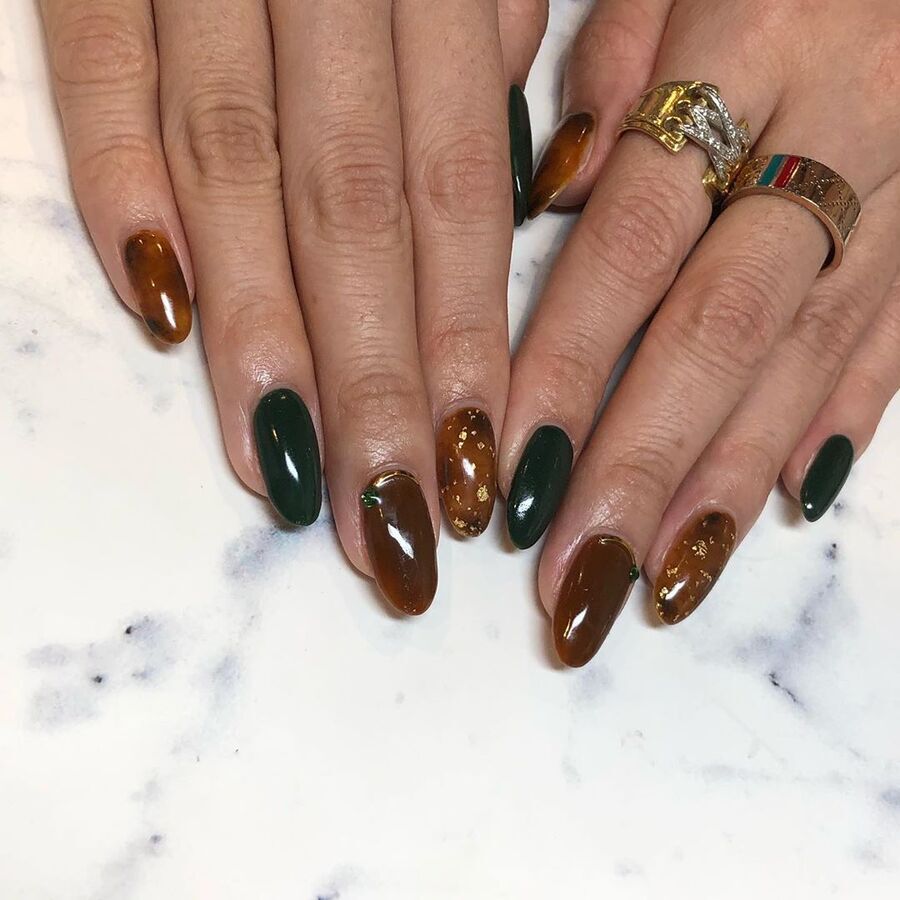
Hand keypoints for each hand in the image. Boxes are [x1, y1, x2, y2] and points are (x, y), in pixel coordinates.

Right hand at [39, 0, 546, 613]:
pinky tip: (156, 309)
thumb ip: (493, 47)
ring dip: (264, 335)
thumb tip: (518, 181)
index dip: (466, 348)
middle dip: (376, 387)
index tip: (478, 472)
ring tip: (286, 474)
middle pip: (359, 215)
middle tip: (394, 527)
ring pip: (241, 169)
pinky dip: (120, 181)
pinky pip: (99, 64)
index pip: (462, 201)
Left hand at [503, 0, 899, 664]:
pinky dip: (840, 419)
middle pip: (720, 325)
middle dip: (644, 464)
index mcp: (751, 44)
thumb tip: (553, 194)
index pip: (634, 238)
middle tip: (580, 576)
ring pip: (808, 354)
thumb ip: (613, 69)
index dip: (570, 364)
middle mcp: (840, 127)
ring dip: (730, 480)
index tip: (515, 471)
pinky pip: (899, 333)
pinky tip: (785, 501)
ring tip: (666, 581)